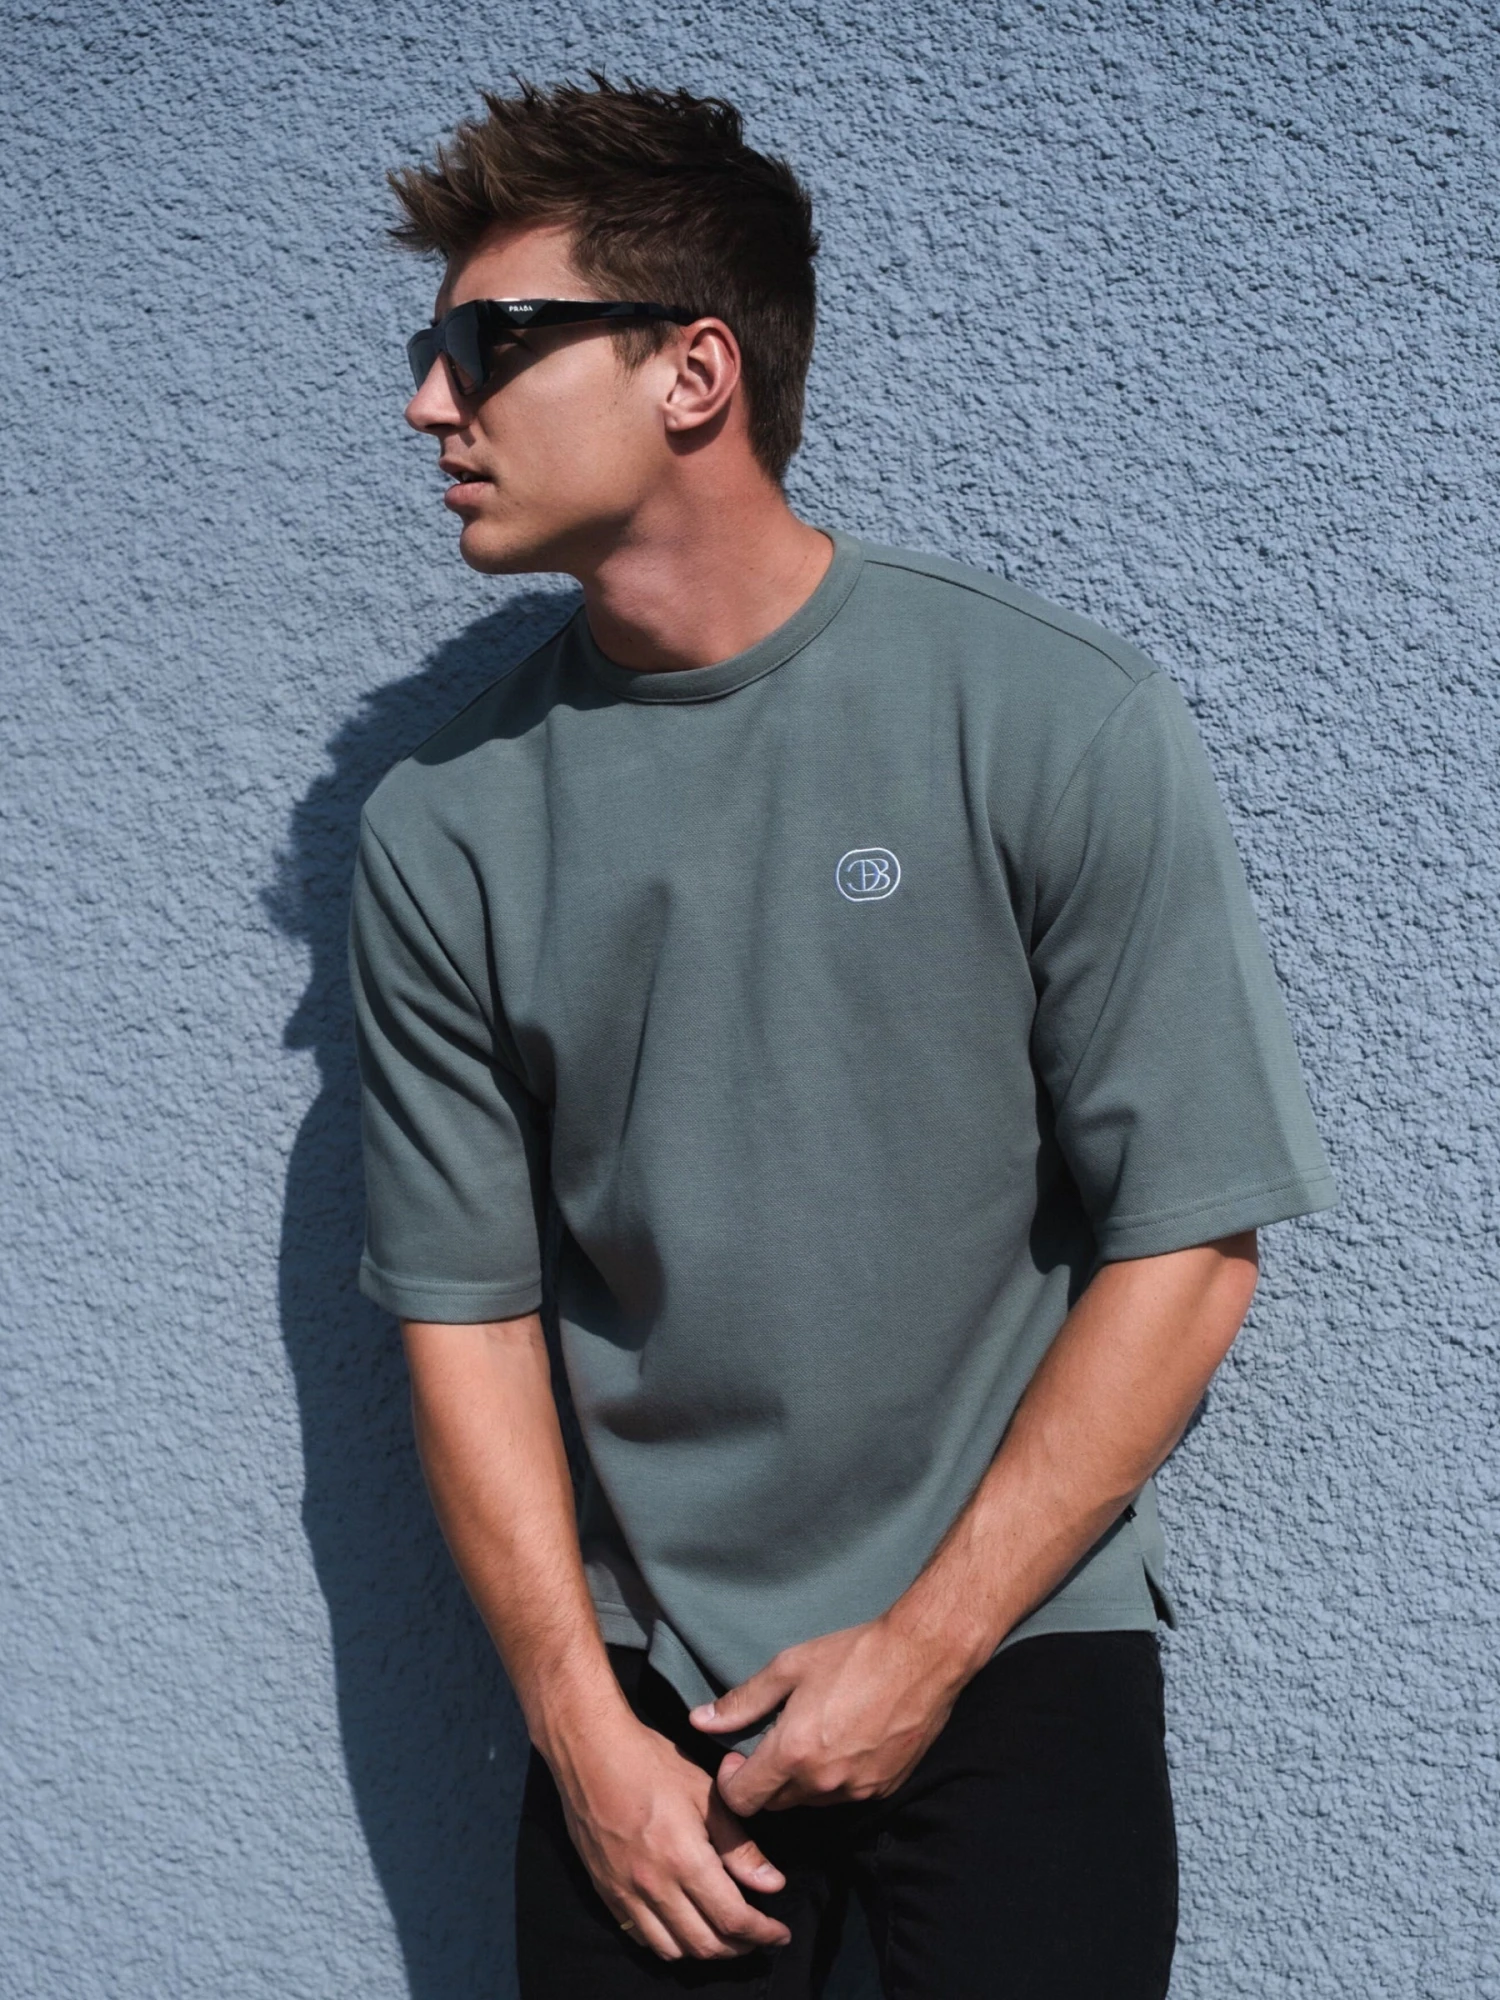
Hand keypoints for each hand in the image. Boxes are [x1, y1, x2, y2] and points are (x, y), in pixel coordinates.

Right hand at [556, 1714, 793, 1961]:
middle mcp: (653, 1886)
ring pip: (673, 1950)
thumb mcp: (705, 1793)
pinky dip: (669, 1943)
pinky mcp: (606, 1892)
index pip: (732, 1918)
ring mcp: (625, 1893)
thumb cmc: (652, 1763)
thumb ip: (738, 1845)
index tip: (781, 1934)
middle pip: (704, 1945)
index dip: (762, 1934)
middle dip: (739, 1948)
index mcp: (683, 1859)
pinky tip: (683, 1925)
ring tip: (724, 1933)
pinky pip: (641, 1938)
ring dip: (705, 1950)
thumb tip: (772, 1885)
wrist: (590, 1752)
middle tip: (758, 1936)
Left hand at [688, 1615, 964, 1813]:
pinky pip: (844, 1797)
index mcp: (793, 1754)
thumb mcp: (789, 1667)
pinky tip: (842, 1743)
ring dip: (800, 1781)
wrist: (921, 1658)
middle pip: (775, 1804)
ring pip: (810, 1802)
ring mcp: (855, 1791)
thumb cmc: (853, 1655)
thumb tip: (698, 1721)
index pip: (743, 1800)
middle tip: (771, 1743)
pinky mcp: (882, 1790)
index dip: (731, 1783)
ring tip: (809, 1738)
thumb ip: (742, 1701)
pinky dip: (834, 1779)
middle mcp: (822, 1783)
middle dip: (765, 1781)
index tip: (737, 1756)